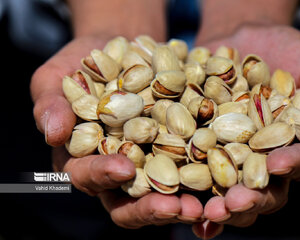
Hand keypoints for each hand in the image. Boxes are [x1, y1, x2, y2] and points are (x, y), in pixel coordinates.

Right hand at [31, 35, 203, 228]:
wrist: (121, 50)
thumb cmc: (81, 65)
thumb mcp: (57, 78)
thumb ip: (50, 104)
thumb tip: (53, 133)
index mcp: (85, 158)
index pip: (88, 176)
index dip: (103, 175)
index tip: (123, 168)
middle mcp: (118, 169)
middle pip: (129, 201)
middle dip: (150, 207)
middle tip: (174, 207)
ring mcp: (150, 162)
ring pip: (163, 195)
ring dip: (183, 203)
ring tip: (203, 204)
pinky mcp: (177, 150)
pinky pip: (191, 169)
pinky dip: (206, 177)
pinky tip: (222, 178)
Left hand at [192, 24, 299, 238]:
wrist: (243, 38)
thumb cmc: (288, 53)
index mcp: (293, 147)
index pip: (297, 163)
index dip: (290, 165)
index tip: (277, 164)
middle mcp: (261, 158)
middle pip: (261, 190)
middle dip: (249, 199)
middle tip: (234, 204)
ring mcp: (229, 155)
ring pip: (227, 190)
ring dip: (218, 206)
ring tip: (206, 212)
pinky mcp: (200, 147)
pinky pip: (195, 171)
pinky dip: (189, 190)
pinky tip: (181, 203)